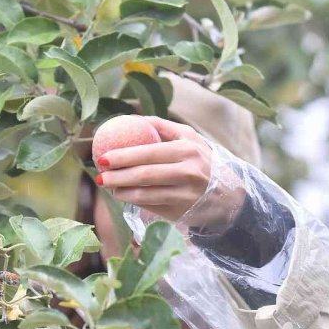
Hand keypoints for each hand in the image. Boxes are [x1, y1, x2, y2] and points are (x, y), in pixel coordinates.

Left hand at [95, 117, 242, 227]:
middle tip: (100, 173)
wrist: (228, 196)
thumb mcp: (192, 139)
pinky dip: (133, 200)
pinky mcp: (182, 211)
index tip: (103, 156)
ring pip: (145, 193)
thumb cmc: (204, 162)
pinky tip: (121, 195)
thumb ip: (164, 128)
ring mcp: (185, 194)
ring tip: (107, 185)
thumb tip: (132, 118)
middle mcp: (188, 172)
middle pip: (145, 174)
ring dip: (122, 190)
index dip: (124, 155)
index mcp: (188, 150)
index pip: (149, 152)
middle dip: (118, 175)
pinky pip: (151, 205)